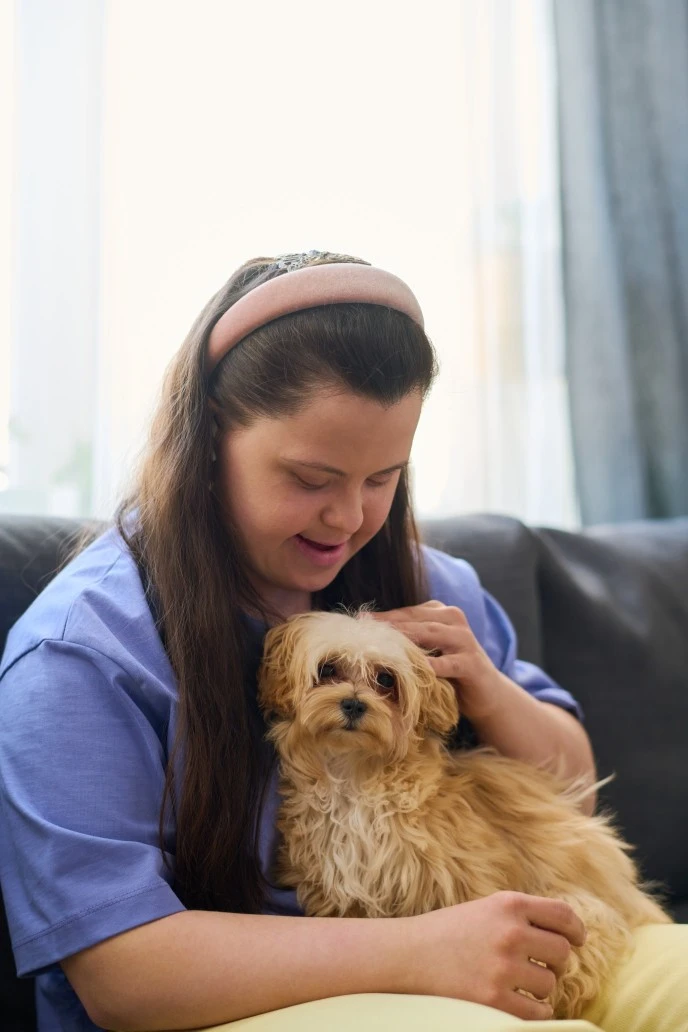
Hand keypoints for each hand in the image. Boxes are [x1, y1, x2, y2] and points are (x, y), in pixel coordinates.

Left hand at [369, 601, 502, 721]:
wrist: (487, 694)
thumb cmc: (449, 670)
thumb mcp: (429, 651)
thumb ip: (408, 640)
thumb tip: (368, 634)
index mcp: (441, 613)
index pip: (408, 612)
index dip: (384, 617)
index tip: (359, 620)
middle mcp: (454, 620)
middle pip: (416, 620)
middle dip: (389, 625)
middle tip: (365, 629)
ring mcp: (464, 640)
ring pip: (431, 634)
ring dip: (407, 639)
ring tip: (383, 643)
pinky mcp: (472, 663)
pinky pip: (450, 663)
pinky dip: (433, 666)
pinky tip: (417, 669)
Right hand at [399, 891, 585, 1019]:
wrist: (408, 955)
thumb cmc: (449, 932)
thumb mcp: (485, 909)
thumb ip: (521, 915)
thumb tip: (567, 932)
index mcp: (508, 904)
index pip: (563, 915)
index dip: (576, 930)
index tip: (577, 940)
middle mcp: (510, 932)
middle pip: (562, 952)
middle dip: (555, 962)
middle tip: (540, 965)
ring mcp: (503, 967)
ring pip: (551, 983)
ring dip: (540, 987)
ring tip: (518, 983)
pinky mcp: (494, 1000)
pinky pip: (538, 1012)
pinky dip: (535, 1012)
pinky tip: (521, 1004)